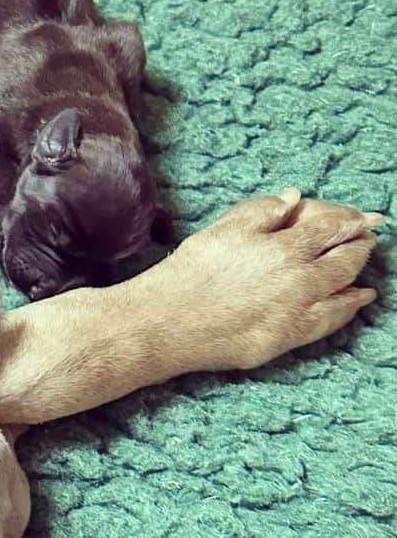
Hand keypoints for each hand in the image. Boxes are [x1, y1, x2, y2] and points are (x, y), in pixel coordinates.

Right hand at [159, 188, 380, 372]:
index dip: (352, 220)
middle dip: (361, 247)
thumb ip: (262, 211)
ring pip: (343, 294)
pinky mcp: (286, 339)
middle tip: (368, 240)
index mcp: (284, 248)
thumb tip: (294, 199)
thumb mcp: (224, 229)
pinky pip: (328, 323)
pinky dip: (346, 311)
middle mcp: (299, 281)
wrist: (168, 322)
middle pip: (345, 262)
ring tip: (368, 277)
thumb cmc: (190, 272)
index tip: (365, 217)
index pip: (331, 229)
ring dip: (359, 281)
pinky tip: (353, 304)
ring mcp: (296, 313)